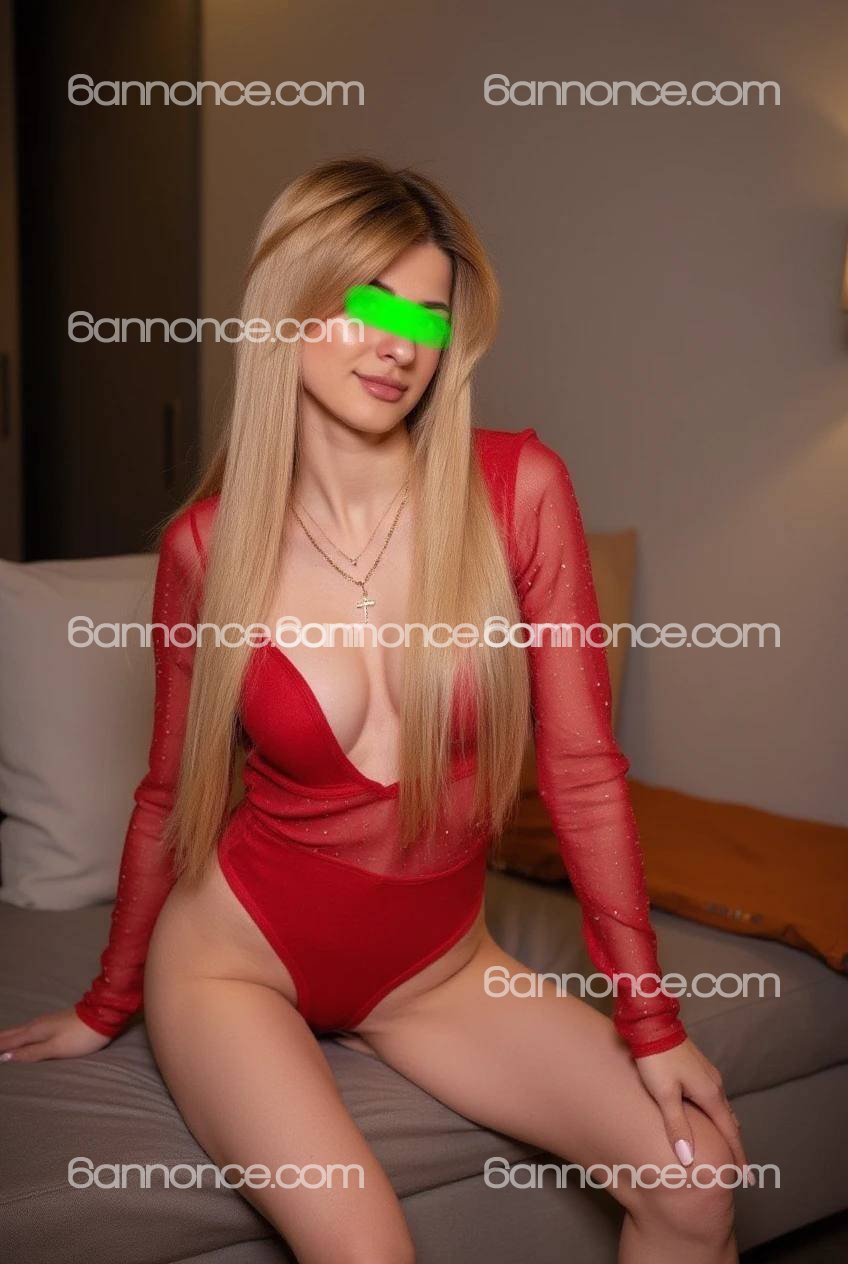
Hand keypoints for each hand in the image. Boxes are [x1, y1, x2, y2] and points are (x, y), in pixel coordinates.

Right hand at [0, 1007, 111, 1061]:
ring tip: (0, 1042)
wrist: (103, 1016)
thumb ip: (31, 1053)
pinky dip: (19, 1034)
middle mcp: (37, 1025)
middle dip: (0, 1040)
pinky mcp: (54, 1023)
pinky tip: (21, 1037)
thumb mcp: (55, 1048)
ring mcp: (46, 1022)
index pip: (9, 1042)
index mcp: (34, 1032)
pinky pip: (29, 1030)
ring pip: (20, 1031)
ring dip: (7, 1036)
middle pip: (12, 1034)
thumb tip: (5, 1057)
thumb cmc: (79, 1036)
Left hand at [635, 1037, 752, 1185]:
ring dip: (727, 1128)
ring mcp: (708, 1074)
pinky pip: (715, 1097)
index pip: (729, 1133)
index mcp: (710, 1094)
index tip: (747, 1178)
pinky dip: (718, 1113)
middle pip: (730, 1121)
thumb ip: (677, 1126)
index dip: (737, 1156)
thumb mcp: (664, 1094)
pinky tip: (710, 1114)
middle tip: (739, 1168)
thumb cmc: (656, 1059)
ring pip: (722, 1108)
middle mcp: (715, 1085)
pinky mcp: (699, 1067)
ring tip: (728, 1145)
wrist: (651, 1022)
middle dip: (735, 1145)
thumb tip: (689, 1159)